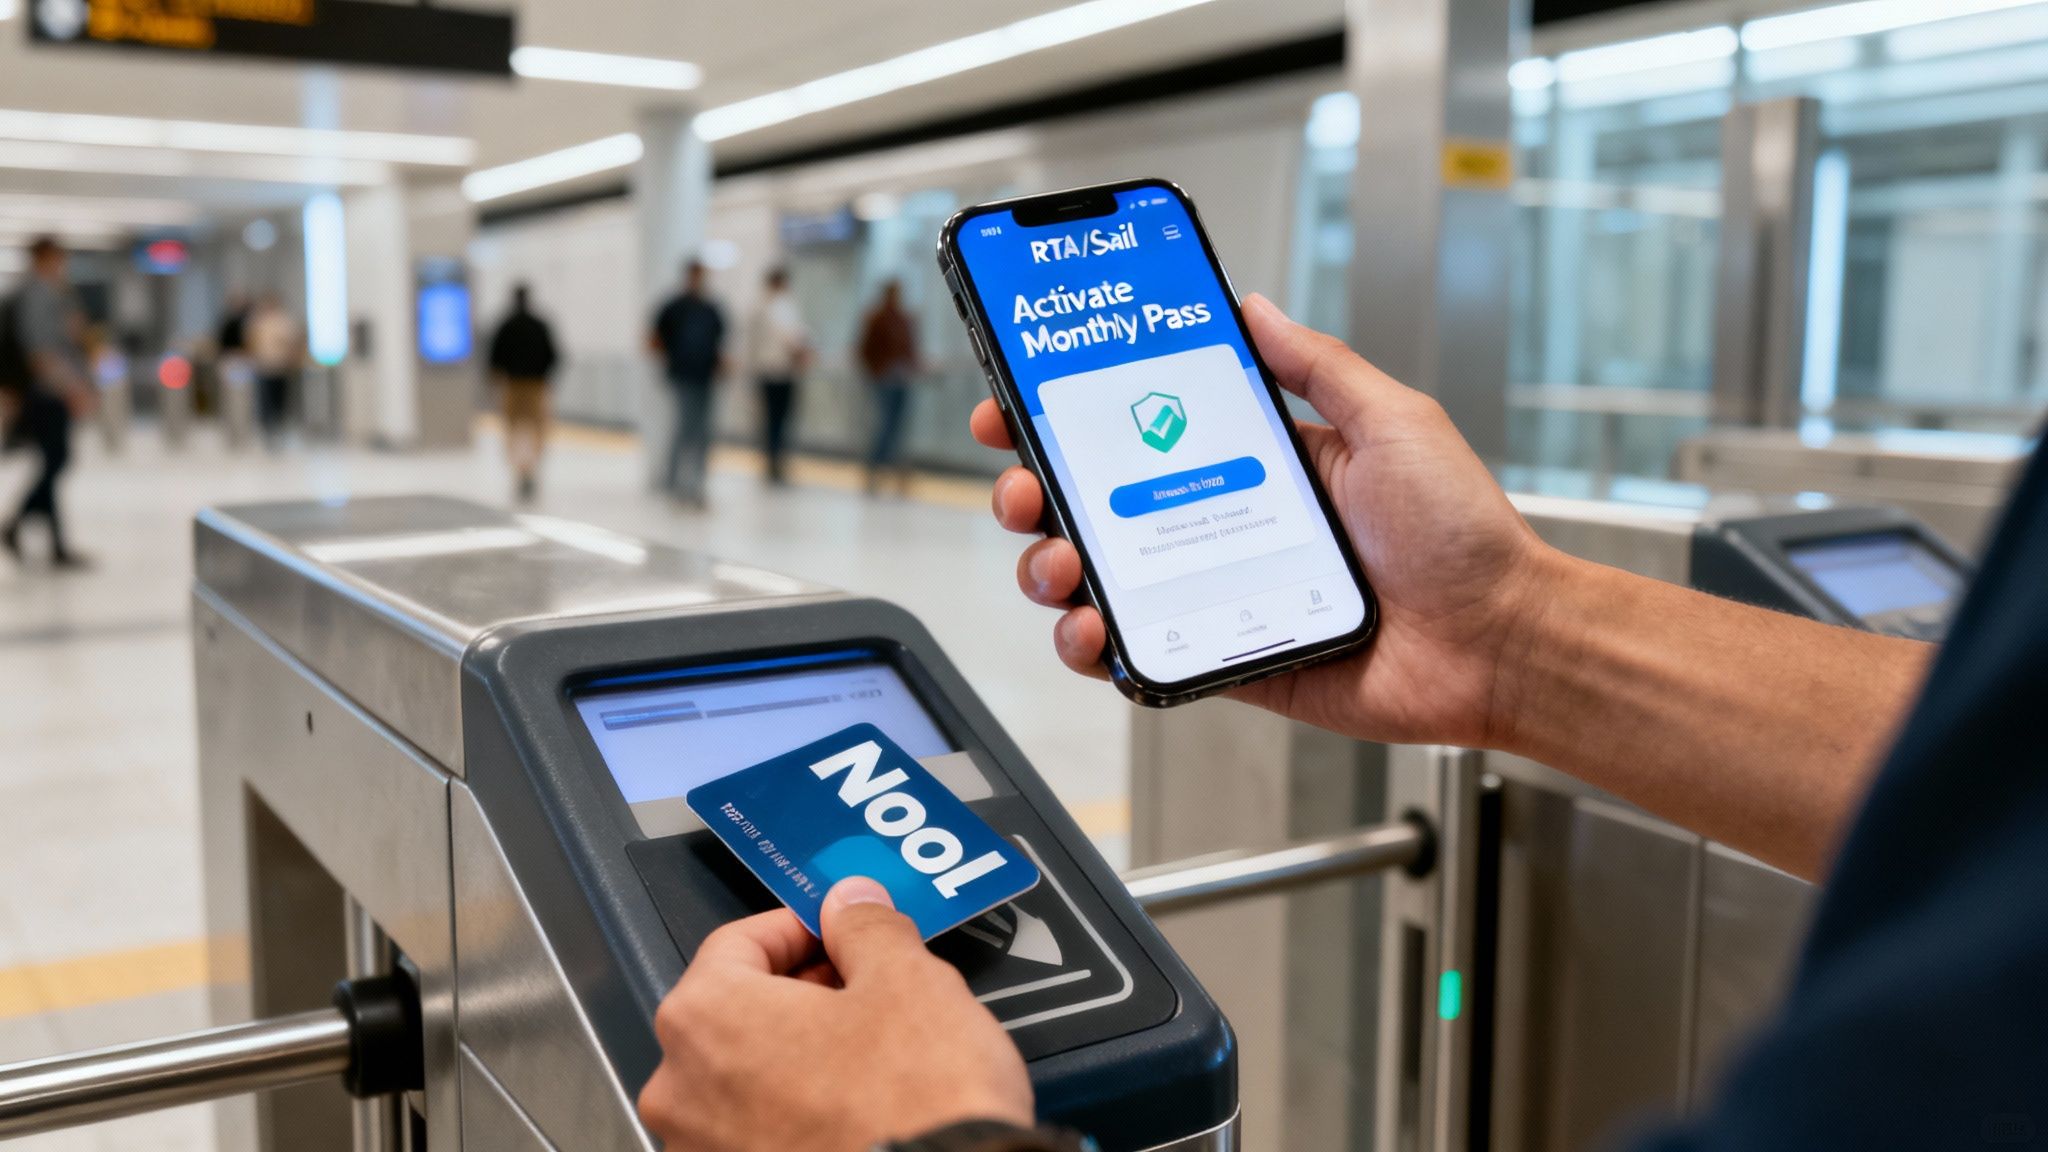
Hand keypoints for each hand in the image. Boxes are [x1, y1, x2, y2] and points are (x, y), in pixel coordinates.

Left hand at [638, 879, 1032, 1150]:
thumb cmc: (916, 1108)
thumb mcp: (907, 981)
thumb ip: (865, 927)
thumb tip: (851, 905)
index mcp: (707, 1018)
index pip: (739, 941)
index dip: (802, 926)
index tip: (840, 929)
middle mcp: (683, 1090)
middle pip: (738, 1008)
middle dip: (803, 990)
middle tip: (866, 985)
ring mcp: (704, 1149)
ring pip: (748, 1072)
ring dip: (801, 1050)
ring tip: (872, 1050)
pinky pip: (759, 1127)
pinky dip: (800, 1108)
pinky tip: (859, 1104)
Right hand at [969, 293, 1557, 748]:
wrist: (1502, 641)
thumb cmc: (1464, 534)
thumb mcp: (1392, 420)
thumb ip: (1315, 366)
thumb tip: (1251, 306)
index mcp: (1261, 463)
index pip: (1145, 431)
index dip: (1073, 418)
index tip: (1021, 403)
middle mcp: (1230, 526)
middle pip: (1101, 507)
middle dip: (1037, 492)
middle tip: (1023, 487)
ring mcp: (1222, 596)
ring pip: (1105, 583)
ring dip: (1053, 568)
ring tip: (1056, 562)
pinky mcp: (1229, 661)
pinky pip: (1144, 656)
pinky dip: (1098, 649)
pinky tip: (1090, 633)